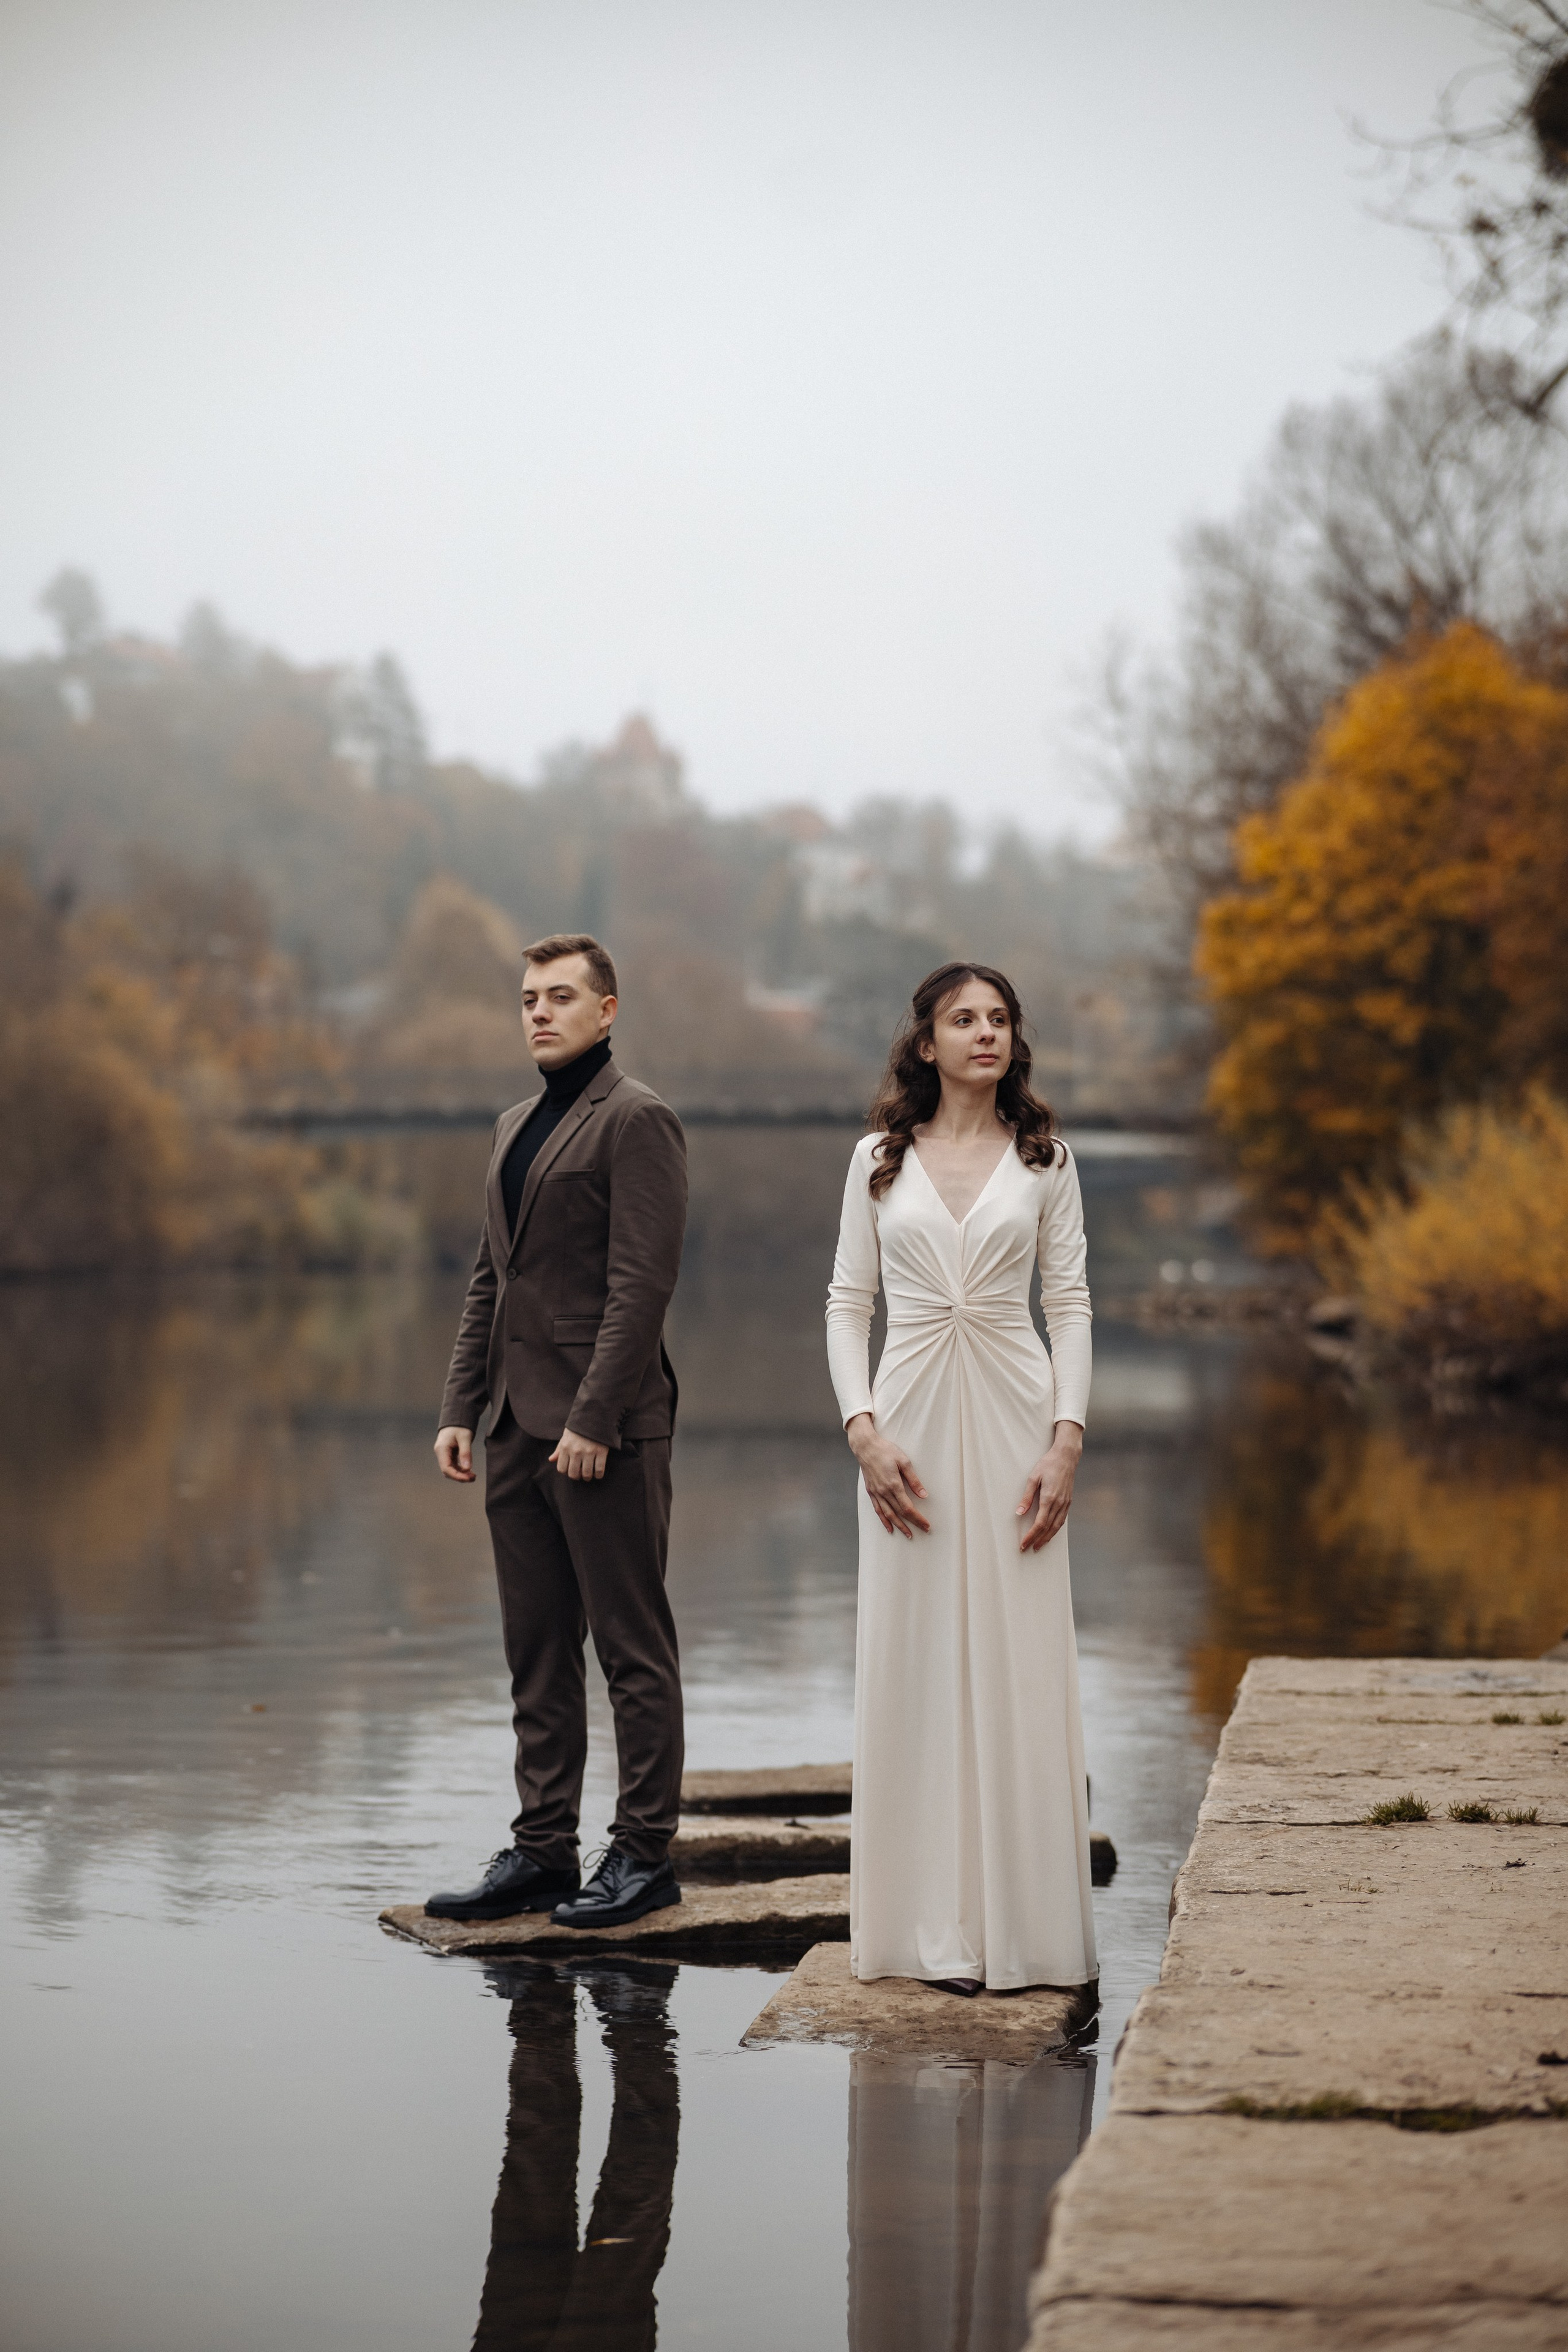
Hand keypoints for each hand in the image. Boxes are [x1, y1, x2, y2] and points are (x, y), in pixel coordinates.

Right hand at [435, 1426, 474, 1482]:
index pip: (446, 1468)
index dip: (457, 1476)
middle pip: (447, 1471)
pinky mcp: (449, 1453)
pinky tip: (469, 1471)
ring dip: (461, 1474)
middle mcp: (441, 1453)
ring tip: (473, 1476)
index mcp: (442, 1449)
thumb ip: (466, 1453)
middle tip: (473, 1478)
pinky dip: (461, 1469)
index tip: (468, 1478)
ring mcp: (444, 1453)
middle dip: (460, 1476)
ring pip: (451, 1469)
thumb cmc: (460, 1425)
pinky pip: (453, 1465)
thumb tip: (468, 1469)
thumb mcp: (465, 1437)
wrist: (457, 1416)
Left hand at [550, 1427, 608, 1480]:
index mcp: (565, 1447)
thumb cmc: (579, 1426)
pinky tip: (598, 1473)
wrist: (595, 1414)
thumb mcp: (566, 1435)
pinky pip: (599, 1470)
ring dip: (588, 1477)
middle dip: (577, 1476)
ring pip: (586, 1474)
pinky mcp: (601, 1451)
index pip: (561, 1468)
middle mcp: (575, 1451)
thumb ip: (559, 1449)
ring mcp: (589, 1452)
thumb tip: (551, 1459)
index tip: (572, 1469)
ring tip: (589, 1475)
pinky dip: (598, 1475)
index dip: (567, 1471)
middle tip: (581, 1474)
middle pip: (573, 1474)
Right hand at [846, 1412, 929, 1539]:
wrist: (865, 1446)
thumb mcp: (904, 1461)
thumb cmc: (885, 1451)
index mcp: (894, 1485)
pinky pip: (878, 1510)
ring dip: (899, 1526)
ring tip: (908, 1534)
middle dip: (912, 1523)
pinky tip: (889, 1527)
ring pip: (888, 1515)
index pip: (908, 1507)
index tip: (926, 1524)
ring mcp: (876, 1493)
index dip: (918, 1518)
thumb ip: (914, 1480)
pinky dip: (884, 1520)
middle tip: (923, 1530)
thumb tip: (924, 1495)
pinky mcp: (871, 1491)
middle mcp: (884, 1492)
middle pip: (900, 1513)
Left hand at [1016, 1421, 1082, 1552]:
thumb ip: (1026, 1497)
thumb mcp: (1033, 1478)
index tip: (1023, 1544)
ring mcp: (1065, 1503)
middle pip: (1048, 1528)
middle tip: (1028, 1549)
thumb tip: (1019, 1512)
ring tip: (1039, 1545)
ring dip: (1047, 1538)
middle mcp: (1059, 1503)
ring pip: (1057, 1526)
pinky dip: (1055, 1529)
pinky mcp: (1068, 1501)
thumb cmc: (1048, 1465)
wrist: (1066, 1457)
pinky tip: (1050, 1532)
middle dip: (1038, 1540)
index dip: (1031, 1536)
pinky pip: (1062, 1520)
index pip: (1039, 1523)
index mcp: (1049, 1498)